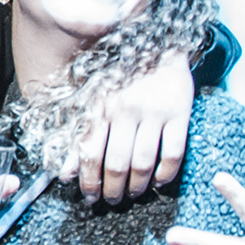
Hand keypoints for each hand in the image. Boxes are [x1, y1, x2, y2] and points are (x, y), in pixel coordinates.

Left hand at [73, 50, 192, 200]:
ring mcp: (154, 111)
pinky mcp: (179, 112)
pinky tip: (159, 182)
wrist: (158, 43)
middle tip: (111, 200)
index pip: (90, 153)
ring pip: (143, 162)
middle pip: (116, 163)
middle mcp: (125, 109)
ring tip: (133, 194)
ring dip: (137, 186)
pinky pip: (173, 153)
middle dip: (112, 189)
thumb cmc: (121, 73)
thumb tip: (64, 172)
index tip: (89, 196)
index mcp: (101, 106)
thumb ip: (79, 135)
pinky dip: (166, 174)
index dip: (88, 181)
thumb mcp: (94, 99)